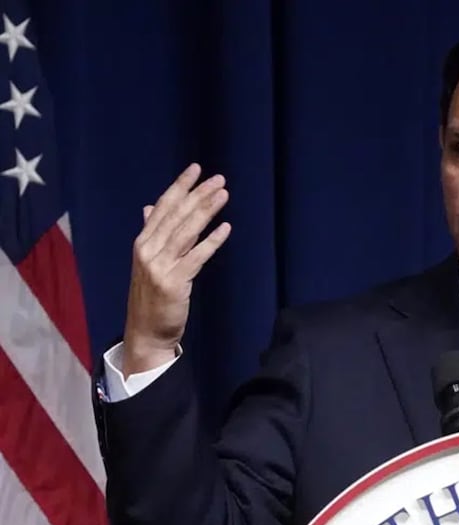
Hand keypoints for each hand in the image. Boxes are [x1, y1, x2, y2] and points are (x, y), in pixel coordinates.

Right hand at [122, 164, 231, 375]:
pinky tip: (225, 228)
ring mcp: (159, 266)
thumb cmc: (151, 296)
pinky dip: (211, 241)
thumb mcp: (148, 261)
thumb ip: (151, 233)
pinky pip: (196, 257)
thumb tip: (149, 208)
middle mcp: (148, 250)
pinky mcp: (174, 282)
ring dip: (206, 211)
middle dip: (198, 194)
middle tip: (218, 178)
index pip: (162, 207)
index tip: (195, 169)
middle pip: (176, 215)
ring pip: (186, 231)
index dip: (179, 187)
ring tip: (223, 194)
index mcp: (142, 242)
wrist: (146, 331)